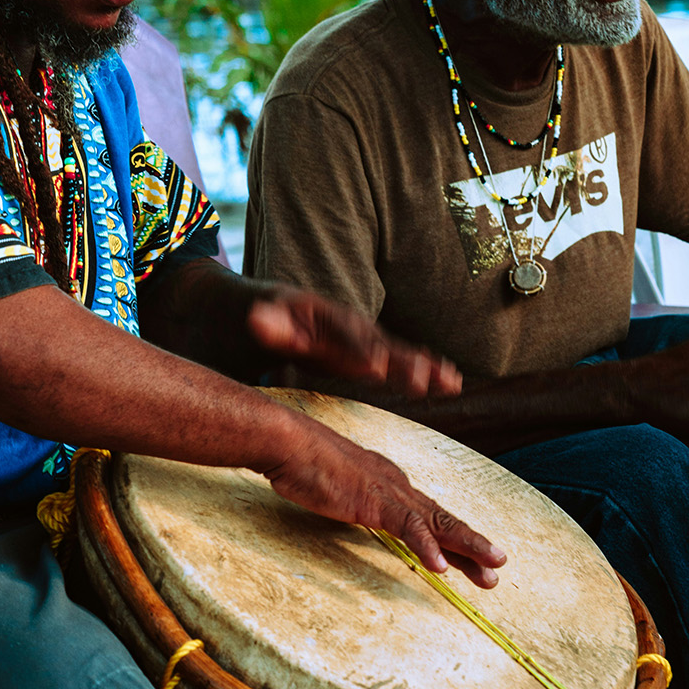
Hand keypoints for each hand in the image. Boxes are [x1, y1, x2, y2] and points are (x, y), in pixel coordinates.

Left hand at [246, 287, 461, 399]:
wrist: (238, 305)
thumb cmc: (243, 316)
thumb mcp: (250, 316)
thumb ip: (263, 322)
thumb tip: (259, 319)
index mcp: (317, 315)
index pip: (341, 336)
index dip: (358, 352)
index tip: (376, 370)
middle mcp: (342, 323)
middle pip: (376, 342)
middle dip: (400, 362)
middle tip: (422, 379)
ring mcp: (353, 337)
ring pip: (392, 351)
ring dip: (421, 366)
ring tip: (450, 382)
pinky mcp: (357, 351)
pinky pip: (393, 359)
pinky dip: (421, 368)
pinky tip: (447, 382)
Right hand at [264, 415, 504, 588]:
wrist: (289, 442)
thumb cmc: (305, 463)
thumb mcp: (339, 489)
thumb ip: (355, 502)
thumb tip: (360, 512)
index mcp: (392, 485)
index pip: (430, 516)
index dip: (455, 538)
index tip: (474, 558)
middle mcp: (398, 487)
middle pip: (443, 521)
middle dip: (473, 546)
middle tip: (498, 566)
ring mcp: (389, 493)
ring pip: (438, 524)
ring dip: (467, 548)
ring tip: (490, 570)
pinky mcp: (374, 502)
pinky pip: (407, 527)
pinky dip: (426, 547)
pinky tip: (440, 566)